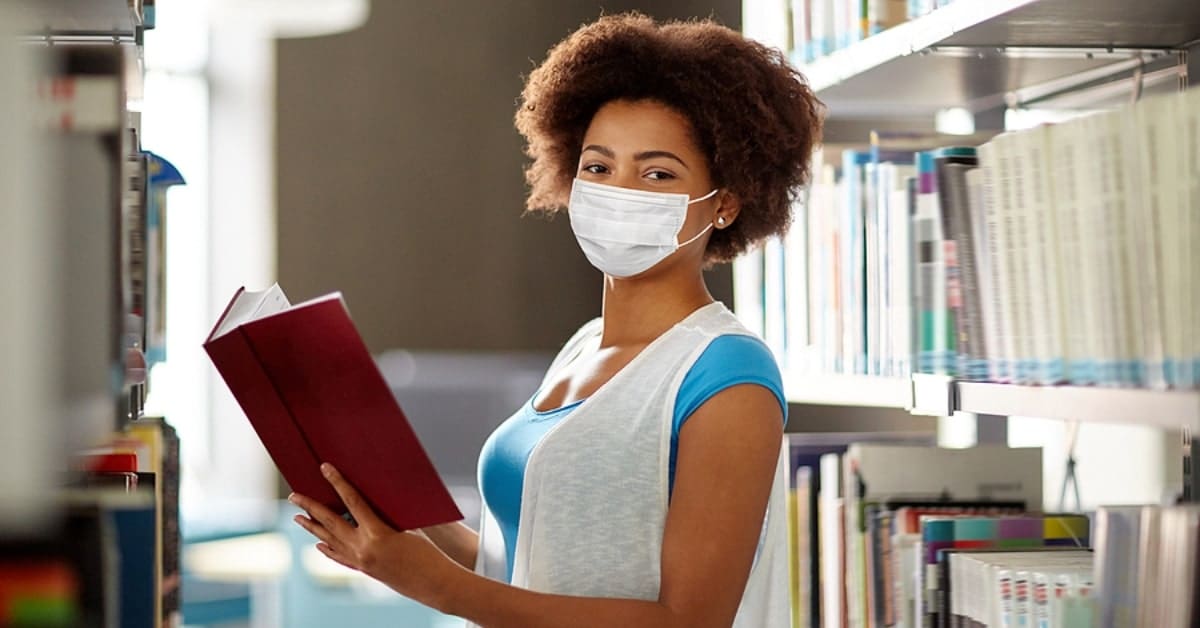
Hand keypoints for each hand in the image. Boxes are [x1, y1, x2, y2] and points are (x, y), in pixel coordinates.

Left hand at [289, 463, 459, 606]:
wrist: (432, 583)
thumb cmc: (427, 552)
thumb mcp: (407, 527)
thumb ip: (385, 515)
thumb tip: (367, 501)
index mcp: (377, 533)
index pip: (352, 501)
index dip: (338, 482)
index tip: (324, 468)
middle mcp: (363, 548)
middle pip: (330, 522)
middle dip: (310, 507)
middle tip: (294, 496)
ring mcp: (360, 561)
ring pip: (329, 541)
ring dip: (312, 528)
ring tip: (297, 517)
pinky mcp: (363, 570)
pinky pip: (339, 557)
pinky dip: (327, 549)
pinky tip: (318, 544)